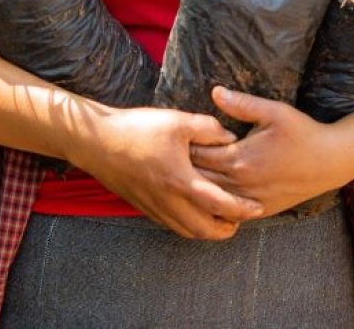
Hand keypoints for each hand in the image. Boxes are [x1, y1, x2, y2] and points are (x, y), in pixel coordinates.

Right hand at [67, 106, 264, 240]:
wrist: (96, 142)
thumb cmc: (137, 129)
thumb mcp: (178, 121)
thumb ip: (209, 129)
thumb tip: (231, 138)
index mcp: (181, 181)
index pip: (220, 205)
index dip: (242, 209)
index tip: (258, 208)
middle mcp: (169, 201)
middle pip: (205, 230)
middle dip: (227, 229)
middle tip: (241, 219)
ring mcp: (154, 207)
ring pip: (187, 231)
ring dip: (208, 230)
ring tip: (221, 219)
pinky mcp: (142, 206)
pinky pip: (171, 225)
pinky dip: (188, 225)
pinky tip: (193, 212)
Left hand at [190, 86, 352, 218]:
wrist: (331, 163)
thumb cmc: (303, 134)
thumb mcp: (275, 112)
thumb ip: (242, 104)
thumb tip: (215, 92)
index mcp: (239, 158)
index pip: (197, 154)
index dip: (183, 145)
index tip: (176, 136)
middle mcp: (240, 184)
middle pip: (198, 179)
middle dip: (184, 167)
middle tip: (173, 155)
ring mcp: (249, 201)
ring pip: (210, 198)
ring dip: (196, 186)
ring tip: (184, 173)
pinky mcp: (259, 210)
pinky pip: (227, 211)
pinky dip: (213, 203)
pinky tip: (206, 194)